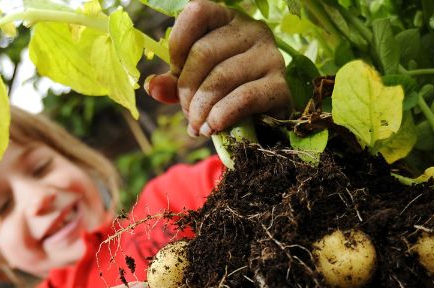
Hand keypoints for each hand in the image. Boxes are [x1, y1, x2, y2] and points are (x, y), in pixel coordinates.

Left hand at [144, 0, 290, 136]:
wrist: (262, 123)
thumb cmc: (225, 94)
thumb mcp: (195, 83)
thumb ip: (173, 83)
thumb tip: (153, 87)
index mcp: (228, 19)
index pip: (196, 12)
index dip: (177, 47)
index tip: (176, 74)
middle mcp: (253, 30)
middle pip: (204, 52)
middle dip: (186, 90)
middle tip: (187, 113)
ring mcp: (270, 56)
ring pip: (221, 78)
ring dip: (201, 109)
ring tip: (198, 125)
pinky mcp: (280, 86)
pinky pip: (243, 99)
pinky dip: (220, 117)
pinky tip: (213, 128)